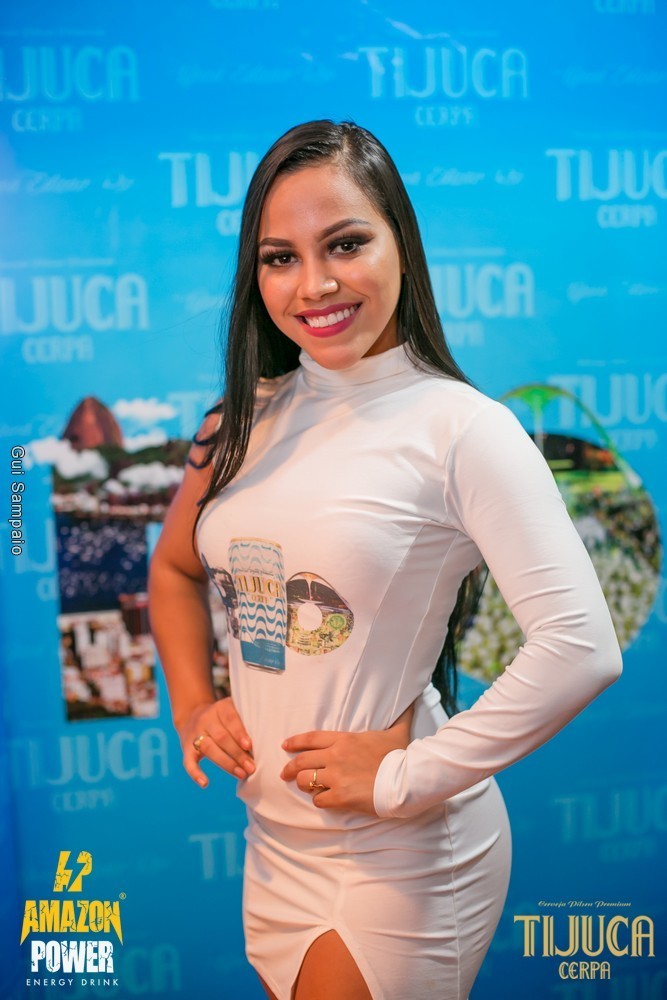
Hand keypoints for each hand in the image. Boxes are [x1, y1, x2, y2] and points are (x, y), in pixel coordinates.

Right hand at [177, 697, 255, 788]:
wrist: (192, 715)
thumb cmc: (223, 719)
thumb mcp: (232, 712)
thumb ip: (245, 723)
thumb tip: (264, 745)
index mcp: (220, 708)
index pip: (230, 719)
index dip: (239, 733)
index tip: (249, 746)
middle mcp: (206, 719)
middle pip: (221, 737)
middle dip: (237, 754)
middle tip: (251, 767)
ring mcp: (195, 734)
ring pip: (209, 749)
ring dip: (226, 764)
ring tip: (241, 774)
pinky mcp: (186, 748)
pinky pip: (188, 761)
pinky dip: (195, 773)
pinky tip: (205, 784)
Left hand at [280, 700, 415, 814]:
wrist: (405, 779)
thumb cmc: (400, 755)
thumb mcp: (397, 732)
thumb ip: (400, 718)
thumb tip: (411, 704)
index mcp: (345, 739)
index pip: (312, 738)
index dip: (295, 742)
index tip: (285, 745)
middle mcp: (336, 756)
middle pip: (302, 761)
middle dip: (290, 768)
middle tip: (284, 773)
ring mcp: (336, 777)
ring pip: (306, 780)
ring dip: (304, 784)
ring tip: (306, 787)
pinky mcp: (340, 797)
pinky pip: (319, 800)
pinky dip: (320, 801)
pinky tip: (324, 800)